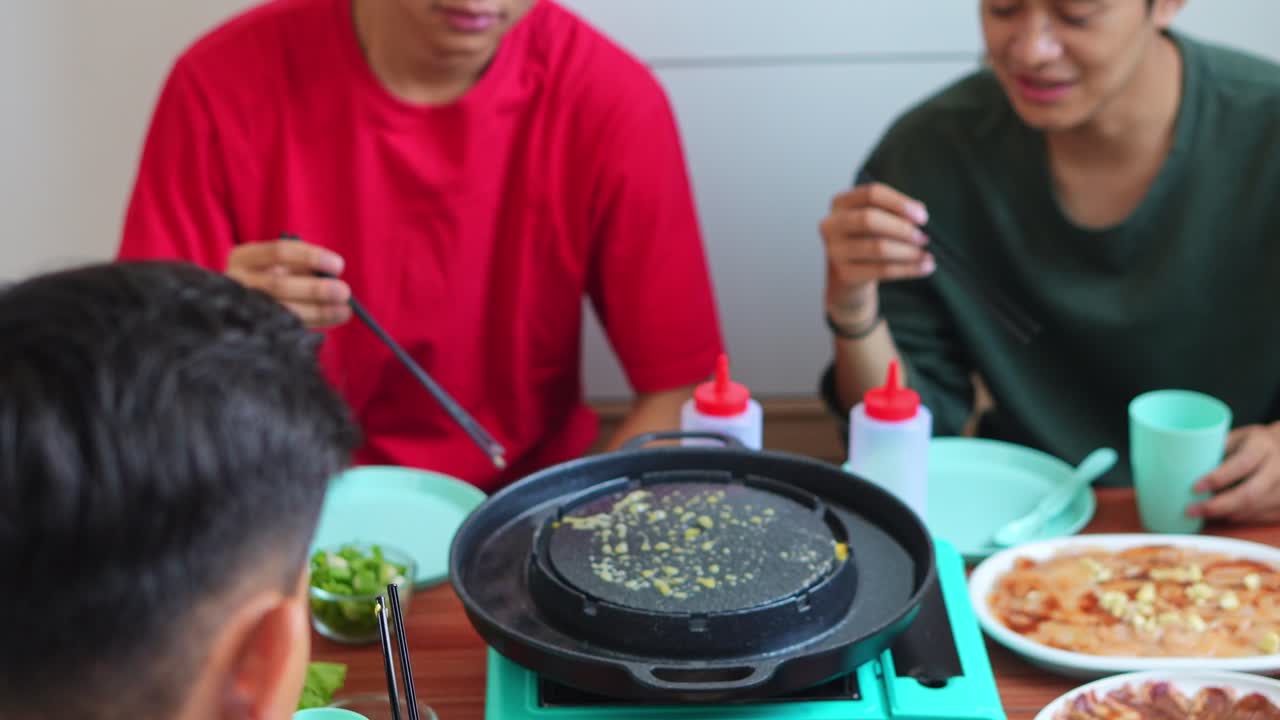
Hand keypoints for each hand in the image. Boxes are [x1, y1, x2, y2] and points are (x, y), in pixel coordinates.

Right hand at [225, 239, 351, 327]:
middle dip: (315, 289)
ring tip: (344, 310)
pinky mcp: (251, 330)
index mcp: (243, 258)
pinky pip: (287, 328)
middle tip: (344, 291)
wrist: (236, 304)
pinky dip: (314, 322)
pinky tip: (332, 318)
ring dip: (319, 310)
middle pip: (279, 285)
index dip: (311, 257)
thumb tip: (333, 276)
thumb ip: (301, 266)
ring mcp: (242, 309)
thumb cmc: (268, 276)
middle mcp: (237, 283)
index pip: (279, 252)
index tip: (339, 265)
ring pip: (283, 311)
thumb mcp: (279, 265)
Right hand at [820, 181, 934, 324]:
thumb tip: (919, 212)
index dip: (899, 203)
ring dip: (908, 251)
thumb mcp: (878, 219)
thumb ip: (896, 211)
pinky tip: (925, 267)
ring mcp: (835, 250)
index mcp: (841, 202)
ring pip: (877, 247)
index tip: (923, 217)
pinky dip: (908, 269)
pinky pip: (882, 270)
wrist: (850, 273)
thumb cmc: (868, 238)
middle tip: (923, 238)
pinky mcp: (844, 273)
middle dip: (902, 228)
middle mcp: (832, 224)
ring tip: (926, 255)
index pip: (871, 194)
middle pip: (869, 219)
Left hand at [1187, 423, 1279, 523]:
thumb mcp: (1237, 436)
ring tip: (1201, 513)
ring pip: (1254, 508)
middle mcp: (1277, 468)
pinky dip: (1239, 517)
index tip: (1195, 487)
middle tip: (1191, 510)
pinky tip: (1223, 515)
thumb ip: (1215, 449)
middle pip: (1249, 494)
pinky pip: (1261, 517)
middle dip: (1217, 506)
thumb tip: (1181, 463)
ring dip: (1225, 514)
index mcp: (1262, 446)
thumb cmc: (1254, 442)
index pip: (1240, 465)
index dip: (1217, 478)